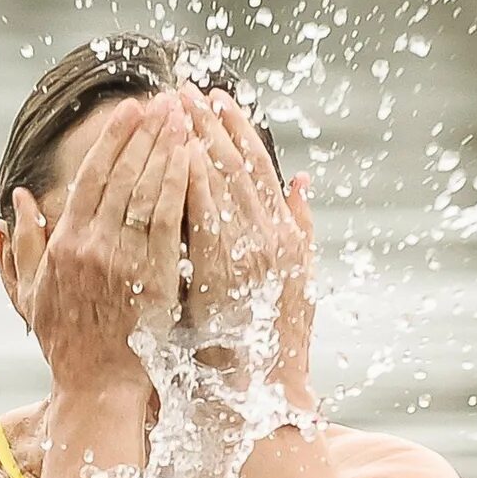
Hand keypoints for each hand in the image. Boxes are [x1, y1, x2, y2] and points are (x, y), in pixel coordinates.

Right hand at [6, 94, 193, 400]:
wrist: (98, 386)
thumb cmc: (66, 342)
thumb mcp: (31, 293)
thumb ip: (24, 245)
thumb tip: (17, 201)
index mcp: (64, 243)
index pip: (92, 176)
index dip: (114, 139)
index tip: (132, 110)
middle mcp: (92, 245)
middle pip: (123, 174)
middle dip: (145, 132)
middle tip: (165, 99)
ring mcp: (124, 260)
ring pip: (148, 191)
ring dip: (167, 149)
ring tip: (184, 117)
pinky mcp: (155, 276)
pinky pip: (170, 221)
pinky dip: (181, 186)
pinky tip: (194, 160)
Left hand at [185, 91, 315, 402]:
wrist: (262, 388)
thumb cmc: (271, 338)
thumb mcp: (297, 277)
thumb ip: (300, 225)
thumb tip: (302, 181)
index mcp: (287, 234)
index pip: (258, 169)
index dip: (238, 130)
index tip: (220, 99)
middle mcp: (273, 236)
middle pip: (237, 166)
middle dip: (212, 124)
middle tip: (187, 89)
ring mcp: (251, 251)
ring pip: (221, 181)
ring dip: (198, 139)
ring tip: (174, 106)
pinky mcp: (225, 268)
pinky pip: (204, 213)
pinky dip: (191, 179)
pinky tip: (174, 150)